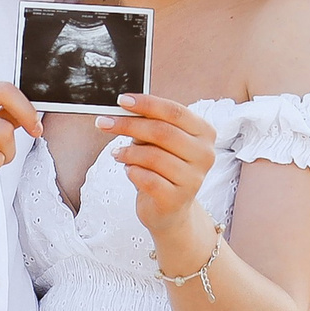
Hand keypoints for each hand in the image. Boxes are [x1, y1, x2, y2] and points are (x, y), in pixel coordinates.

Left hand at [100, 94, 216, 237]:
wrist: (171, 209)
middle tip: (105, 123)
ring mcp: (193, 179)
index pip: (175, 111)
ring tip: (118, 153)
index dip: (147, 104)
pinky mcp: (177, 199)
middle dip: (129, 125)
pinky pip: (147, 178)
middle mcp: (204, 155)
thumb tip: (124, 110)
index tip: (122, 101)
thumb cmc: (164, 169)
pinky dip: (132, 172)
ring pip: (153, 156)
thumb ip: (150, 124)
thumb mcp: (161, 142)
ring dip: (128, 152)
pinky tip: (130, 171)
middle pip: (162, 132)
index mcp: (204, 133)